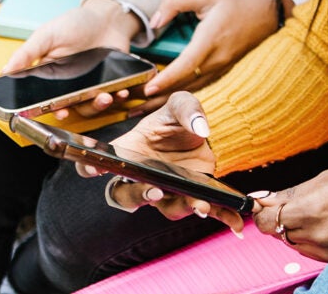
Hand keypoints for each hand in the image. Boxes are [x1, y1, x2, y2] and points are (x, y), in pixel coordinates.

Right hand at [2, 0, 141, 116]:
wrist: (108, 16)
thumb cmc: (75, 23)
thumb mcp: (47, 34)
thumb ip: (28, 53)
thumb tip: (6, 71)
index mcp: (49, 75)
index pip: (45, 99)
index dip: (51, 109)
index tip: (59, 111)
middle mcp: (69, 85)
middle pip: (70, 107)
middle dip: (79, 109)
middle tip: (88, 103)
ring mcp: (90, 85)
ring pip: (91, 105)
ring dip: (99, 105)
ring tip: (107, 96)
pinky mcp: (109, 83)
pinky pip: (112, 97)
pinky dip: (118, 97)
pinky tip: (121, 91)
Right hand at [94, 92, 245, 231]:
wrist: (201, 133)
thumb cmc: (177, 120)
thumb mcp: (181, 104)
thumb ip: (187, 109)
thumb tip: (200, 128)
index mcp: (128, 152)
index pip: (98, 164)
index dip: (90, 167)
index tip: (95, 167)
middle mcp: (142, 177)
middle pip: (127, 196)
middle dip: (139, 197)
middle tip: (154, 191)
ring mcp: (167, 190)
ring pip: (167, 207)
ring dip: (183, 207)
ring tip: (201, 206)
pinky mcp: (192, 195)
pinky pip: (202, 211)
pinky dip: (220, 218)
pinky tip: (237, 223)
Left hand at [132, 0, 279, 113]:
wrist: (272, 12)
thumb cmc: (238, 0)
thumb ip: (175, 3)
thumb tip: (154, 21)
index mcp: (211, 39)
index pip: (185, 65)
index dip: (166, 79)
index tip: (147, 88)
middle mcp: (218, 58)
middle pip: (185, 84)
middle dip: (159, 97)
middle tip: (134, 105)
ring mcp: (223, 67)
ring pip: (192, 89)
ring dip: (169, 100)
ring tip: (144, 108)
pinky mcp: (225, 69)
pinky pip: (201, 85)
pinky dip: (183, 94)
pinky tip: (169, 99)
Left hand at [252, 164, 327, 261]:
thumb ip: (294, 192)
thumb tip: (266, 199)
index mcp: (312, 209)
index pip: (268, 220)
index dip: (263, 210)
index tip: (266, 202)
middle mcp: (317, 235)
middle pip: (278, 232)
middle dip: (281, 217)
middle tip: (296, 201)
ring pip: (294, 242)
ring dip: (296, 228)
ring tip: (318, 209)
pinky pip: (311, 250)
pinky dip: (311, 238)